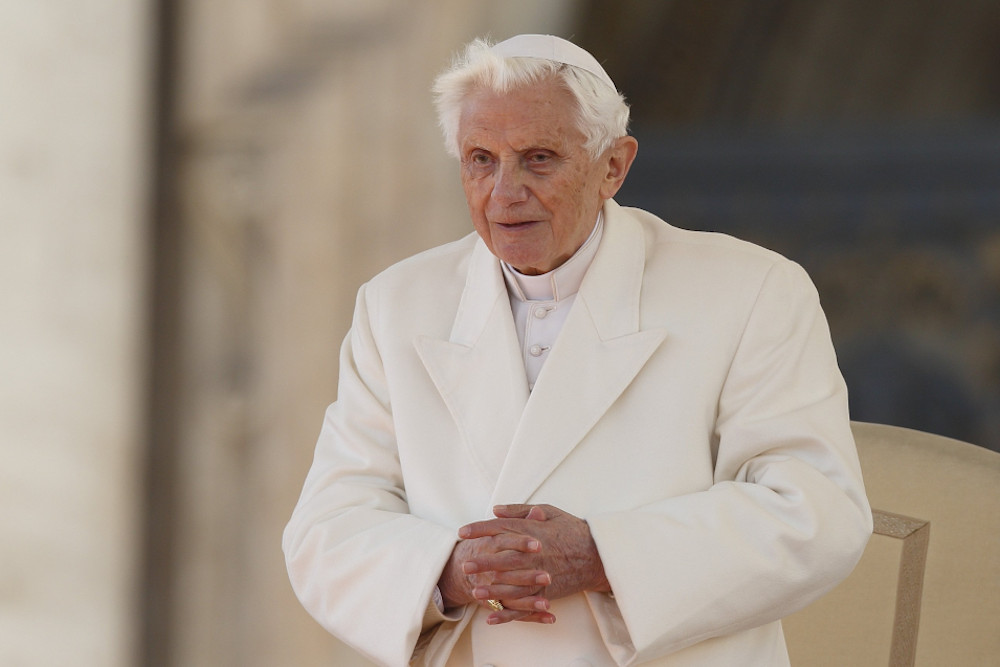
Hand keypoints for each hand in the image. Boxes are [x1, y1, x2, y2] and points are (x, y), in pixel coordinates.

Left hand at [458, 504, 610, 623]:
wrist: (599, 555)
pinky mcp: (546, 592)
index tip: (463, 532)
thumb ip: (521, 510)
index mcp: (533, 531)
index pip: (500, 529)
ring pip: (511, 585)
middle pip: (502, 558)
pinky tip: (492, 617)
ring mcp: (540, 574)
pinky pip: (524, 605)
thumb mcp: (550, 511)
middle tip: (464, 566)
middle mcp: (534, 553)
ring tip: (474, 592)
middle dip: (482, 562)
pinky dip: (507, 613)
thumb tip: (496, 510)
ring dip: (491, 590)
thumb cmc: (573, 530)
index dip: (480, 529)